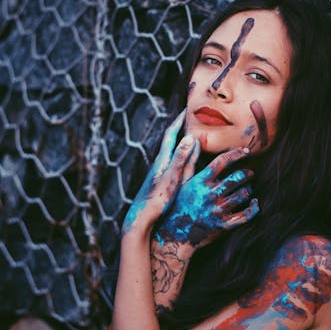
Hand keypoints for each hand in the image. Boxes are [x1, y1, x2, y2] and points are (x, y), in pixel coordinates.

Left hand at [122, 111, 194, 236]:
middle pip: (171, 142)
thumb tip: (190, 137)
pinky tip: (184, 166)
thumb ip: (181, 158)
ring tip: (191, 138)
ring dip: (181, 144)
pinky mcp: (160, 184)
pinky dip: (181, 159)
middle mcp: (159, 165)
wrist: (140, 220)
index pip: (171, 134)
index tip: (187, 109)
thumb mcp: (172, 178)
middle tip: (190, 119)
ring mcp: (159, 174)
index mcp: (162, 160)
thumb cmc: (156, 200)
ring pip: (172, 154)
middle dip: (180, 129)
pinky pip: (173, 166)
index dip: (179, 121)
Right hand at [153, 145, 259, 251]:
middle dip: (246, 173)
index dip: (236, 154)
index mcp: (200, 182)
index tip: (245, 151)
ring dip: (249, 189)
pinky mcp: (224, 225)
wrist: (174, 235)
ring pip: (243, 194)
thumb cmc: (177, 205)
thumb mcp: (180, 183)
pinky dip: (254, 208)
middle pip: (237, 178)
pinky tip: (254, 203)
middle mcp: (210, 194)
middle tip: (249, 173)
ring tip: (248, 188)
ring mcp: (218, 210)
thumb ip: (189, 162)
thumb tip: (193, 141)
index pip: (222, 161)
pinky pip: (246, 215)